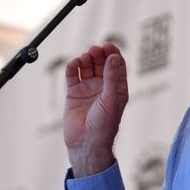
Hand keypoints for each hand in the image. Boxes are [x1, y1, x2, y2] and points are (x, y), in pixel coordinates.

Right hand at [63, 43, 128, 176]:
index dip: (113, 53)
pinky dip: (73, 66)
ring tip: (84, 57)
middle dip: (98, 54)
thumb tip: (114, 57)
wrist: (86, 144)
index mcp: (116, 88)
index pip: (116, 65)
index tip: (108, 45)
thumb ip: (112, 77)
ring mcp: (88, 88)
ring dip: (86, 59)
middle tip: (94, 50)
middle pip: (101, 63)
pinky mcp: (74, 93)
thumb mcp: (111, 99)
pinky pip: (73, 75)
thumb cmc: (104, 125)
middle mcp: (103, 86)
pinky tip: (74, 63)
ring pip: (87, 66)